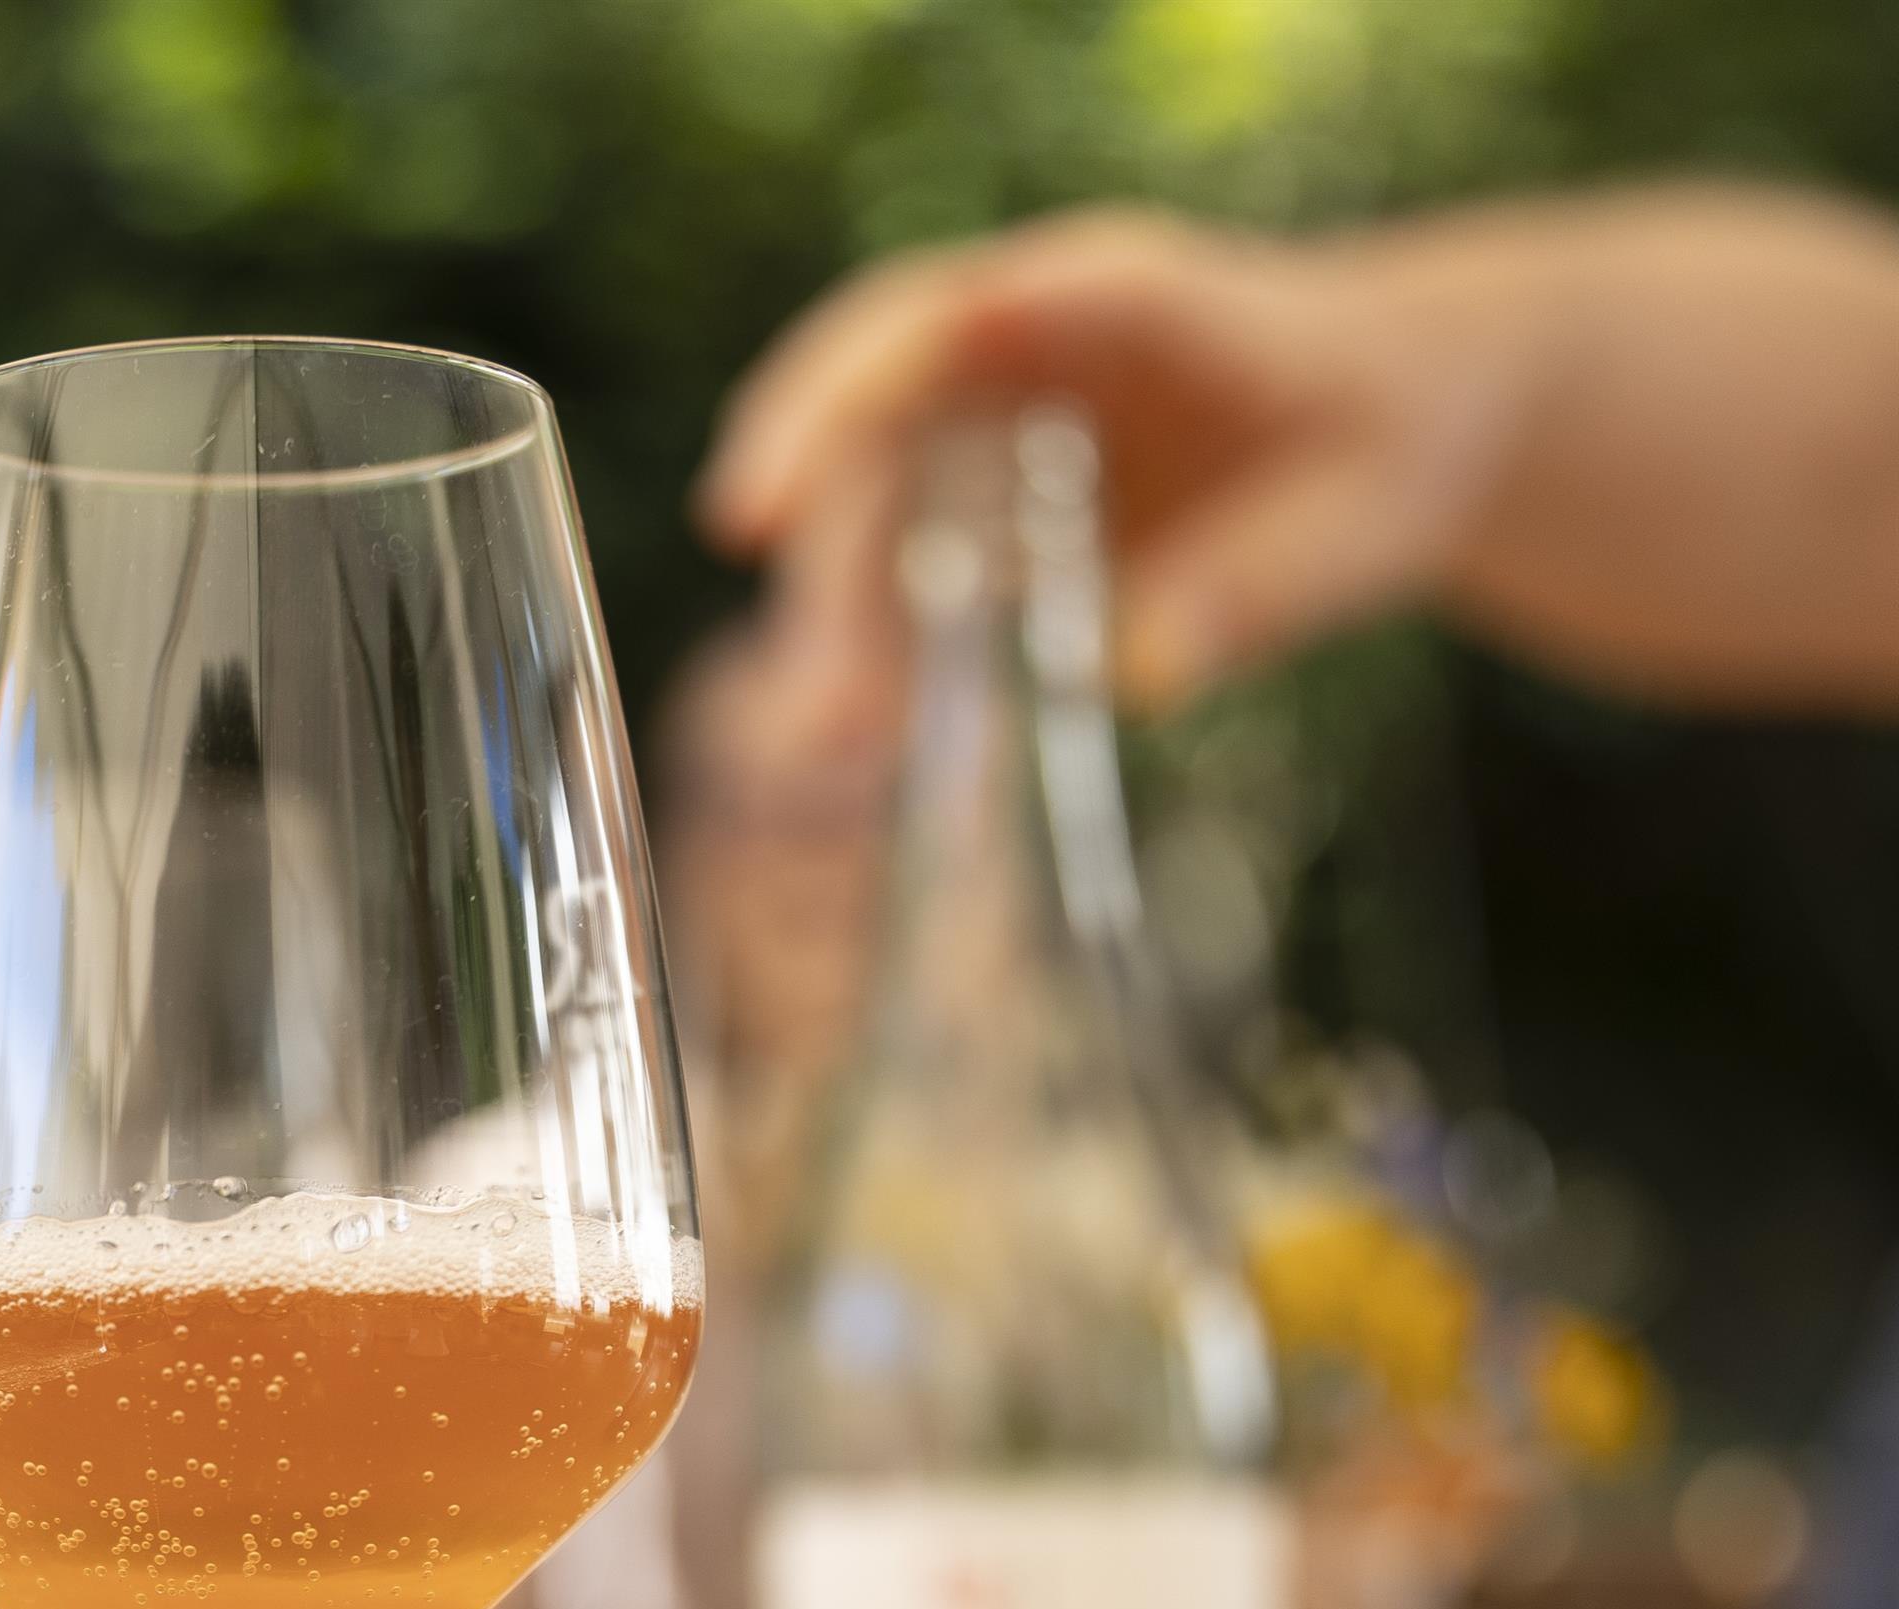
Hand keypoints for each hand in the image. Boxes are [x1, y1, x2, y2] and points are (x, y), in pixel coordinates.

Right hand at [700, 187, 1898, 725]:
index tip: (759, 507)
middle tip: (815, 705)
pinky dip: (870, 643)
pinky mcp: (980, 483)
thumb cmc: (1396, 432)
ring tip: (834, 749)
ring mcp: (990, 407)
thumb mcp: (1368, 516)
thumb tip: (1133, 676)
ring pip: (862, 501)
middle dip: (819, 563)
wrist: (1414, 405)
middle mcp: (1024, 334)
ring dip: (833, 623)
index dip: (837, 401)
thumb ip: (1256, 589)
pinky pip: (892, 556)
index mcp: (1122, 294)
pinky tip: (866, 734)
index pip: (955, 318)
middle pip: (867, 424)